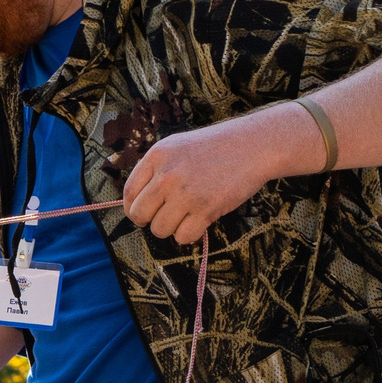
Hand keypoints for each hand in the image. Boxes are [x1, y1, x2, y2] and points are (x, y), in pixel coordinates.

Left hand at [120, 104, 314, 244]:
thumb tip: (135, 201)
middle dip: (150, 220)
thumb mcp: (176, 146)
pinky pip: (183, 237)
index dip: (133, 207)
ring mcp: (186, 193)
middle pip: (139, 215)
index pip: (128, 193)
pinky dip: (189, 235)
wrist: (254, 145)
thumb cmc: (214, 148)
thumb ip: (154, 170)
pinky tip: (198, 222)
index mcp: (157, 156)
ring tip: (185, 216)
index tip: (144, 212)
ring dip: (170, 229)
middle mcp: (167, 175)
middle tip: (165, 216)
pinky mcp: (206, 209)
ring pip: (159, 229)